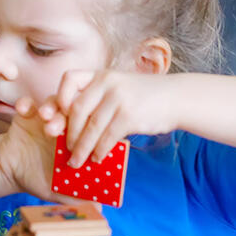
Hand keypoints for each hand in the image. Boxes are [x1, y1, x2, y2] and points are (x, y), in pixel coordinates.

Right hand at [0, 100, 87, 204]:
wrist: (10, 171)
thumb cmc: (37, 179)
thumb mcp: (58, 192)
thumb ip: (77, 198)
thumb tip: (100, 208)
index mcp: (75, 141)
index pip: (89, 128)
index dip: (89, 128)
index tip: (82, 134)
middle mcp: (63, 126)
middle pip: (74, 111)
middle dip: (67, 117)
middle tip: (56, 129)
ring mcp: (45, 118)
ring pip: (53, 103)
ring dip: (50, 107)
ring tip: (44, 118)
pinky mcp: (26, 114)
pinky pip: (27, 102)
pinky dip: (25, 103)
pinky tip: (22, 109)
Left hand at [36, 70, 176, 167]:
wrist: (177, 98)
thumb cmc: (143, 96)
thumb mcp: (118, 87)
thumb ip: (96, 98)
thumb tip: (67, 125)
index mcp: (100, 75)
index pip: (69, 80)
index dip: (59, 99)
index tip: (59, 116)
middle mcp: (107, 83)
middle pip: (76, 110)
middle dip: (68, 133)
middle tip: (66, 149)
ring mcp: (118, 98)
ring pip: (91, 128)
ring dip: (82, 148)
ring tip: (77, 161)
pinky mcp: (129, 115)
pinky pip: (107, 137)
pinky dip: (99, 151)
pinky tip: (97, 158)